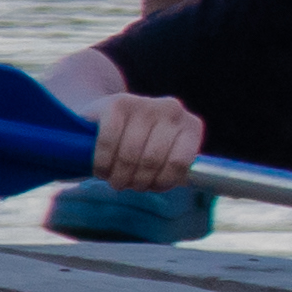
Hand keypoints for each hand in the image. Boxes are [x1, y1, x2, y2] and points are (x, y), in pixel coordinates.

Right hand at [87, 94, 204, 189]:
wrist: (108, 115)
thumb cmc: (142, 142)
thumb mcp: (166, 154)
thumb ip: (173, 168)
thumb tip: (177, 183)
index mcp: (191, 126)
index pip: (179, 164)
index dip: (161, 183)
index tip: (149, 188)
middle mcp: (172, 109)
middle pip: (152, 161)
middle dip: (137, 181)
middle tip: (126, 185)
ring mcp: (145, 103)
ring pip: (130, 155)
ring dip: (118, 176)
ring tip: (114, 180)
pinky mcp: (118, 102)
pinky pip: (108, 142)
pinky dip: (102, 162)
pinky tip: (101, 169)